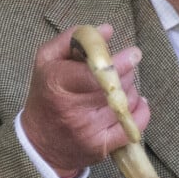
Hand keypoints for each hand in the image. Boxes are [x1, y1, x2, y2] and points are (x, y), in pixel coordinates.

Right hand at [21, 24, 147, 177]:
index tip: (134, 53)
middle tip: (117, 71)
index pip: (94, 74)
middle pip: (115, 86)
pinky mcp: (101, 147)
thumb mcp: (48, 59)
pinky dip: (140, 112)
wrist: (38, 143)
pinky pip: (133, 127)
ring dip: (129, 91)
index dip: (118, 63)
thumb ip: (74, 38)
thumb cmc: (46, 93)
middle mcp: (73, 110)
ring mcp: (88, 132)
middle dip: (124, 73)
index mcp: (59, 84)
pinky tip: (133, 104)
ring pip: (126, 103)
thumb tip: (107, 29)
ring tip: (116, 89)